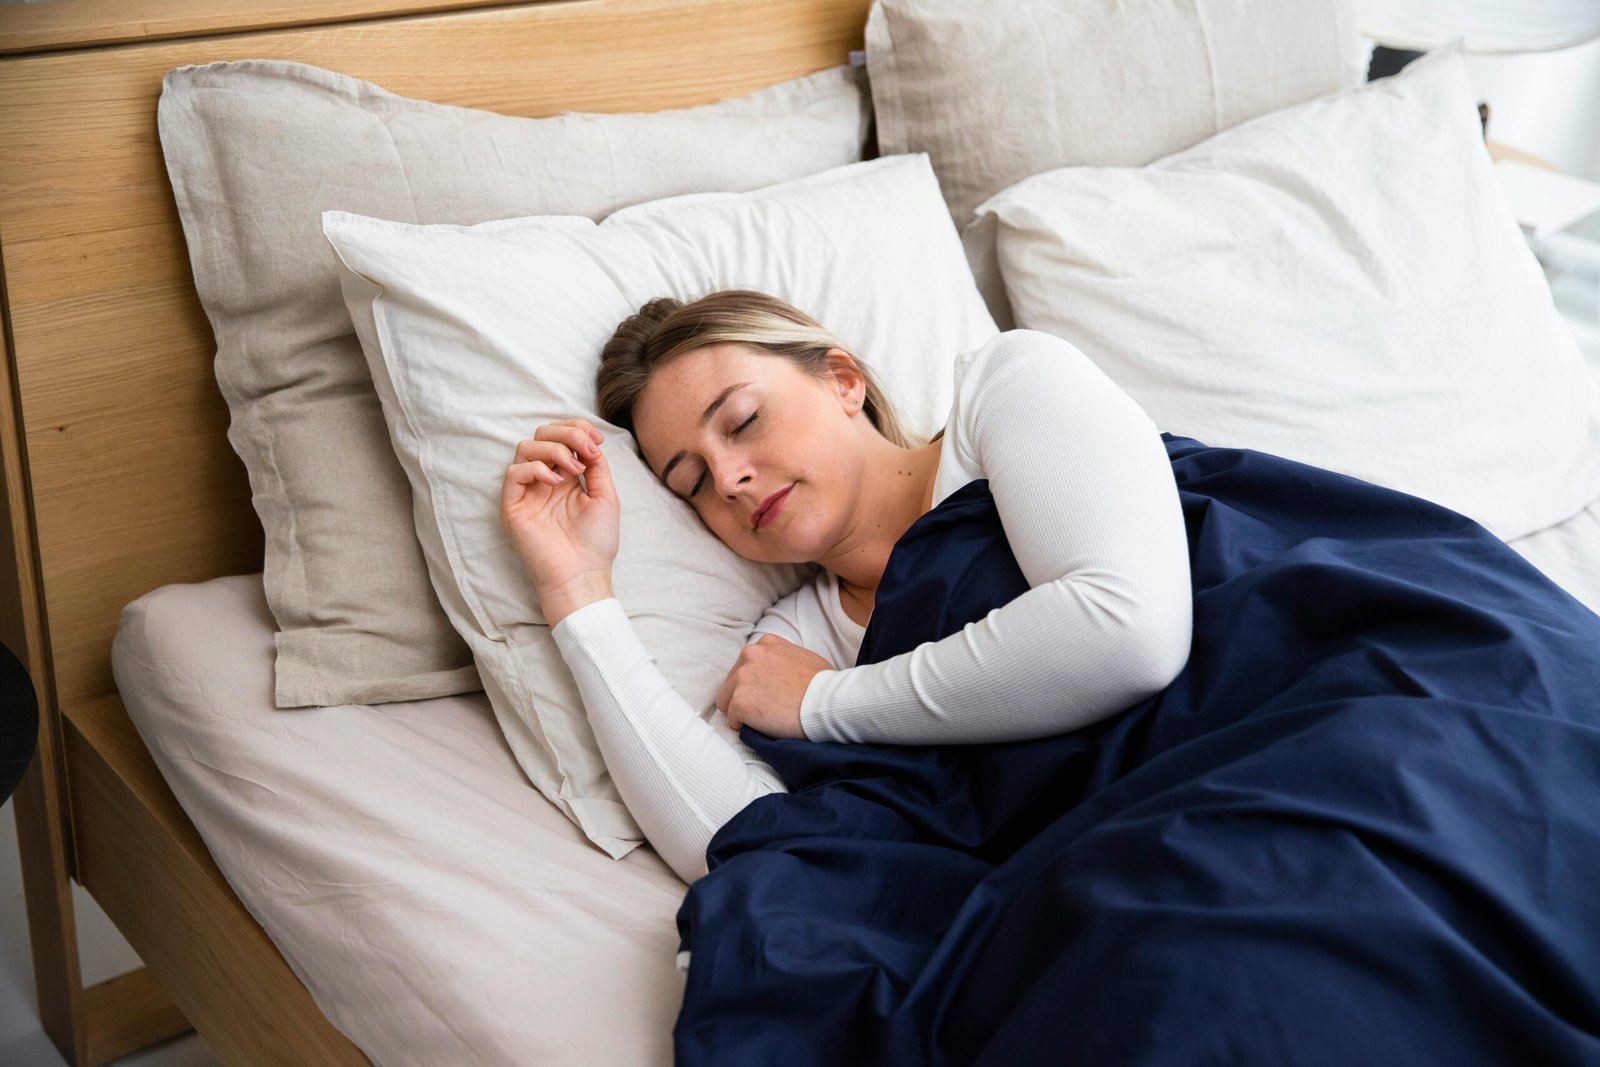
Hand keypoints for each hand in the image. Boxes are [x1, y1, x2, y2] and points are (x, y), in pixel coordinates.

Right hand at [499, 418, 618, 623]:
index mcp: (566, 477)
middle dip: (567, 433)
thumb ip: (597, 466)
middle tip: (586, 450)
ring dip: (554, 449)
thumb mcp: (605, 496)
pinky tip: (555, 481)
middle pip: (541, 435)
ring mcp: (527, 492)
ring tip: (573, 469)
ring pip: (525, 448)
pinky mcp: (513, 506)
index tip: (597, 439)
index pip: (561, 437)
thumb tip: (590, 442)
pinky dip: (535, 468)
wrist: (583, 574)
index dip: (577, 429)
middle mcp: (544, 480)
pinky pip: (513, 473)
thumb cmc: (596, 542)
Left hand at [715, 634, 831, 739]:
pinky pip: (732, 720)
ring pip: (726, 701)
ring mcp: (742, 679)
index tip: (767, 694)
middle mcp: (750, 656)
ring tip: (764, 720)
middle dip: (745, 696)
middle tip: (765, 710)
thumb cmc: (823, 684)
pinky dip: (744, 727)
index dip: (755, 683)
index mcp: (765, 643)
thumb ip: (783, 659)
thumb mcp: (803, 657)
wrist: (827, 702)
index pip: (745, 665)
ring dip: (742, 712)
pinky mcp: (739, 702)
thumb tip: (779, 674)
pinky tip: (764, 727)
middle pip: (732, 682)